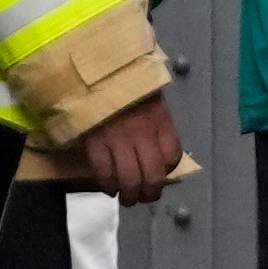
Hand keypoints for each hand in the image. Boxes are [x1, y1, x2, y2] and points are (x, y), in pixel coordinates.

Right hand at [70, 88, 183, 205]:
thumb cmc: (126, 84)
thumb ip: (158, 125)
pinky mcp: (95, 141)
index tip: (160, 175)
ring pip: (128, 180)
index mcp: (160, 120)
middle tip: (143, 198)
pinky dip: (107, 185)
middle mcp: (143, 133)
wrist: (95, 70)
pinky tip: (108, 187)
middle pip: (152, 177)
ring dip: (128, 196)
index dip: (168, 172)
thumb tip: (161, 156)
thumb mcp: (151, 99)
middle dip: (149, 194)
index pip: (172, 157)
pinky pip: (103, 172)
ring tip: (126, 198)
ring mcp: (118, 139)